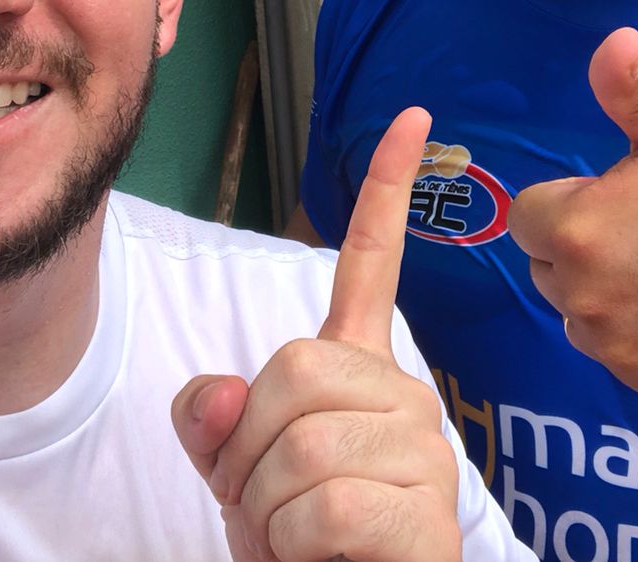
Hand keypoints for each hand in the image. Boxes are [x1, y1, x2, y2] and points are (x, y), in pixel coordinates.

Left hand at [172, 108, 460, 561]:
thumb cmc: (299, 546)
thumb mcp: (237, 476)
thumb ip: (213, 422)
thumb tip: (215, 395)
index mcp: (360, 371)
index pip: (373, 264)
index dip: (389, 191)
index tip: (414, 119)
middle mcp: (402, 393)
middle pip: (290, 369)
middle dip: (246, 451)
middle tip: (269, 504)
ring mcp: (422, 449)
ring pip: (298, 443)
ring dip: (266, 510)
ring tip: (300, 540)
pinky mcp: (424, 510)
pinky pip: (322, 503)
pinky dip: (293, 544)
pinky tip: (322, 557)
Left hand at [507, 27, 637, 396]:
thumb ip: (628, 87)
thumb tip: (615, 38)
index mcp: (577, 229)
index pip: (528, 215)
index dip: (569, 200)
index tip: (618, 197)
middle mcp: (582, 296)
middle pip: (546, 265)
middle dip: (580, 246)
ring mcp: (613, 345)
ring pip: (576, 312)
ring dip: (600, 292)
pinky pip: (613, 350)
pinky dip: (634, 333)